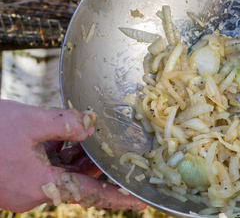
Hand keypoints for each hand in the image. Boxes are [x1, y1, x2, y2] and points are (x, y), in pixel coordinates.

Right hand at [0, 100, 146, 211]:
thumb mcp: (30, 122)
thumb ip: (66, 125)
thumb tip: (90, 127)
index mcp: (40, 186)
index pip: (90, 194)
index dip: (118, 197)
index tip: (140, 202)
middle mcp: (31, 194)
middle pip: (75, 181)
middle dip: (93, 165)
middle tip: (111, 149)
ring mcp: (20, 188)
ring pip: (59, 174)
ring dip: (73, 157)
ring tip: (87, 137)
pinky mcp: (12, 179)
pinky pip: (42, 170)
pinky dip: (55, 155)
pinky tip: (62, 137)